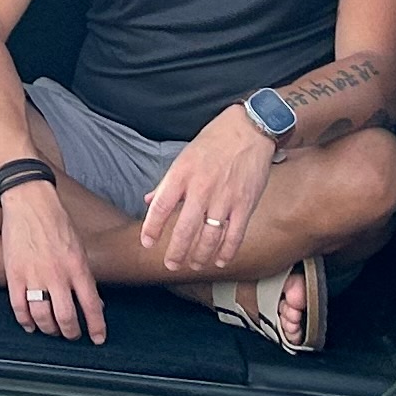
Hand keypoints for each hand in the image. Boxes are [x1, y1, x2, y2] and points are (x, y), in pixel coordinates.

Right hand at [0, 181, 105, 341]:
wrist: (29, 202)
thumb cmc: (56, 221)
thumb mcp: (79, 247)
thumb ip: (84, 275)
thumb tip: (93, 301)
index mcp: (77, 267)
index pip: (91, 306)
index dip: (96, 327)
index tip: (98, 338)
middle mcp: (57, 274)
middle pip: (66, 318)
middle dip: (71, 333)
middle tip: (72, 335)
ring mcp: (34, 276)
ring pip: (42, 317)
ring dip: (49, 329)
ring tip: (52, 330)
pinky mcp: (15, 274)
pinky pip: (19, 307)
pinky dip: (25, 321)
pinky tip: (30, 325)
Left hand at [145, 116, 277, 277]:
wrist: (249, 130)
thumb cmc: (214, 142)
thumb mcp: (184, 158)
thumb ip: (167, 183)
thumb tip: (149, 201)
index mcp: (182, 174)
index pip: (161, 206)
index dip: (152, 228)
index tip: (147, 243)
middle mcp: (201, 188)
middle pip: (185, 229)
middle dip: (176, 252)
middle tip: (171, 265)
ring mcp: (225, 198)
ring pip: (209, 237)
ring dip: (200, 256)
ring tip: (194, 265)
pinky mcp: (245, 204)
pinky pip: (234, 235)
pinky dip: (227, 252)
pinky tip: (219, 261)